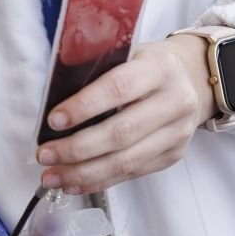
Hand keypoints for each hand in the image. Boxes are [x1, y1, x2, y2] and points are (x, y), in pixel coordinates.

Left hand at [37, 34, 215, 193]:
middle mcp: (176, 101)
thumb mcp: (126, 52)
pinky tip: (74, 183)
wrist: (188, 79)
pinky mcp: (173, 154)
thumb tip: (51, 103)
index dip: (84, 107)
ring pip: (126, 160)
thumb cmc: (145, 65)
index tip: (53, 121)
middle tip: (45, 154)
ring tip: (53, 176)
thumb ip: (97, 70)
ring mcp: (178, 132)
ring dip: (84, 173)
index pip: (119, 88)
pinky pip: (132, 173)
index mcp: (160, 68)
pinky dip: (100, 181)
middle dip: (77, 148)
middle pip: (122, 133)